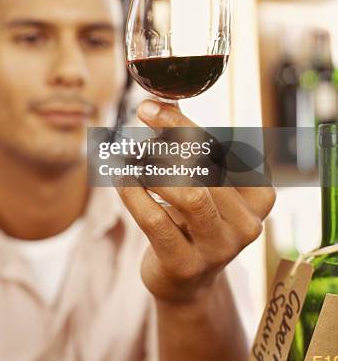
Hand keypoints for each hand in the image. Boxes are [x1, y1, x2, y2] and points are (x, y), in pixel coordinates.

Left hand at [115, 99, 275, 303]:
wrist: (185, 278)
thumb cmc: (193, 217)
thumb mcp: (200, 179)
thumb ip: (187, 141)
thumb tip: (159, 100)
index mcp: (260, 194)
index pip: (222, 146)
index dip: (182, 124)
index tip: (150, 107)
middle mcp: (248, 222)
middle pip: (203, 166)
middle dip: (165, 139)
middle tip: (138, 123)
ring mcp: (221, 248)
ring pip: (186, 193)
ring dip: (150, 166)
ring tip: (129, 155)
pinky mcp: (187, 264)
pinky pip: (154, 219)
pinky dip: (132, 191)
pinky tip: (120, 176)